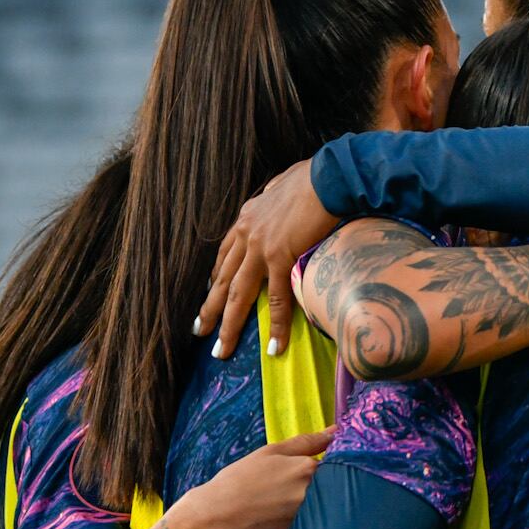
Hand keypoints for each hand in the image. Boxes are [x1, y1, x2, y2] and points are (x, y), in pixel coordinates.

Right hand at [167, 427, 334, 528]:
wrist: (210, 520)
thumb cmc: (237, 483)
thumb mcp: (268, 454)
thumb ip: (306, 442)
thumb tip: (337, 431)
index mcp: (308, 469)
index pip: (338, 470)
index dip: (324, 478)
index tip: (303, 484)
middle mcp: (313, 495)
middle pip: (333, 495)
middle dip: (320, 497)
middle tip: (286, 502)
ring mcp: (308, 522)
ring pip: (324, 516)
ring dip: (313, 516)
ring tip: (281, 517)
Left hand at [195, 159, 338, 360]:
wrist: (328, 177)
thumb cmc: (314, 177)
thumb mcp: (283, 186)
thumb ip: (275, 198)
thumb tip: (280, 196)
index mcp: (247, 217)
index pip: (225, 253)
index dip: (216, 276)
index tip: (210, 292)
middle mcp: (247, 234)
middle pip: (223, 279)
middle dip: (210, 308)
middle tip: (199, 331)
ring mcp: (260, 248)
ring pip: (239, 296)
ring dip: (229, 326)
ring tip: (221, 351)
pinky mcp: (280, 258)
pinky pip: (276, 300)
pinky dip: (275, 326)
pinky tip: (273, 347)